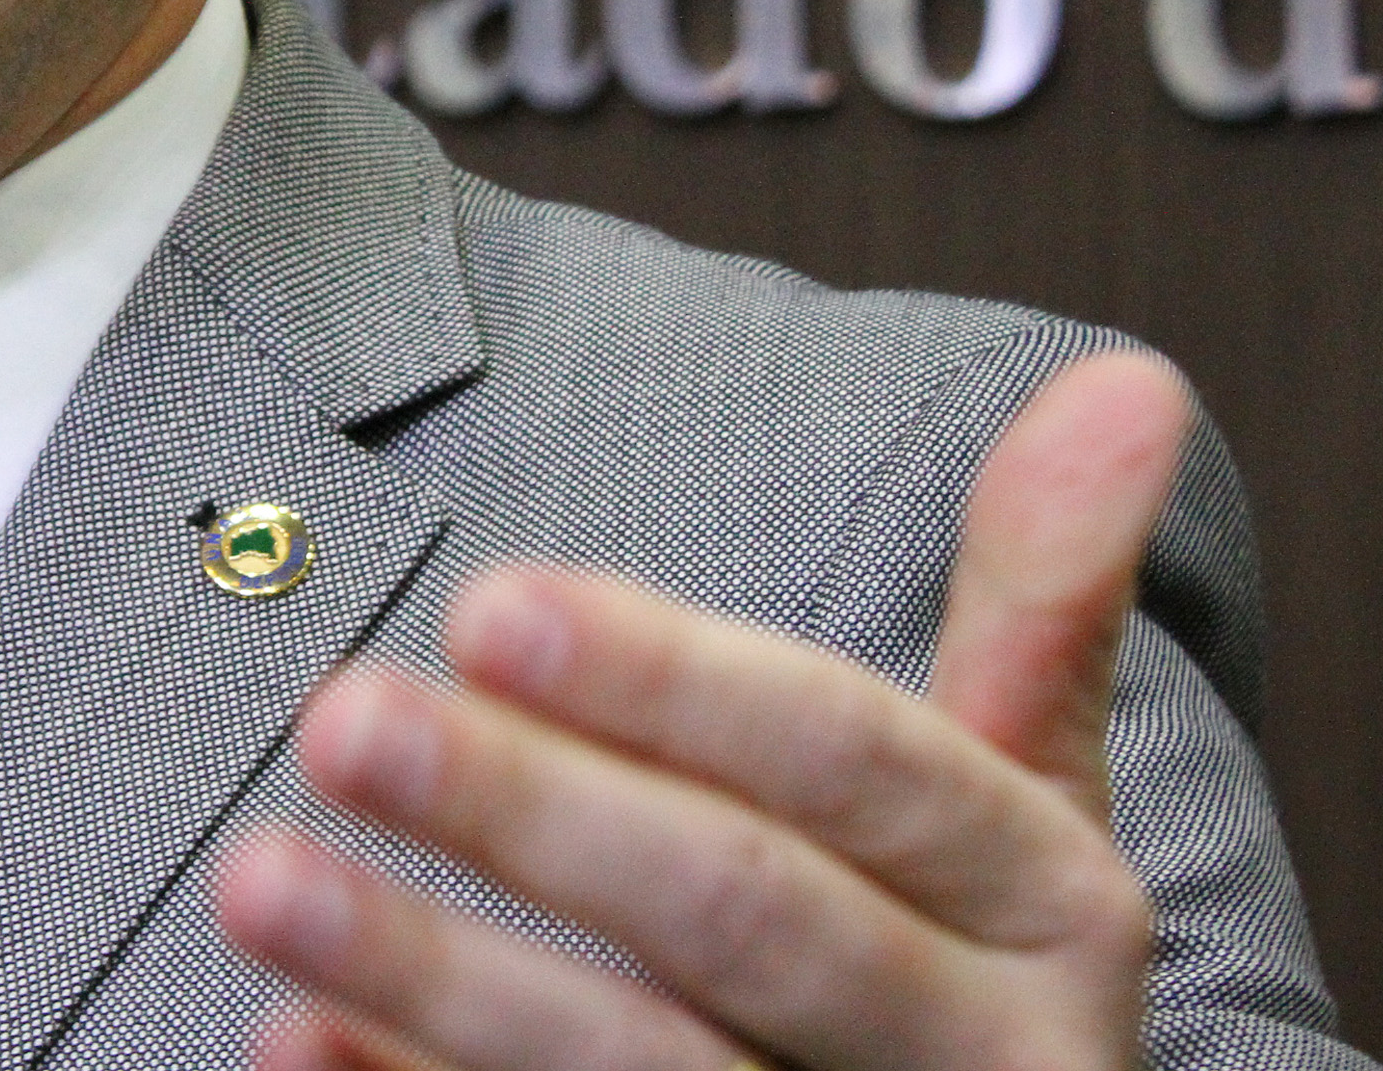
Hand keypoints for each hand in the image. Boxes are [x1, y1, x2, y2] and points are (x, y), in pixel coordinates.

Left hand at [216, 350, 1190, 1070]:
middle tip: (340, 716)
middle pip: (741, 919)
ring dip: (430, 978)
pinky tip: (286, 1038)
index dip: (673, 682)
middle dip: (533, 814)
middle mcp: (968, 1058)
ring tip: (257, 876)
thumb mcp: (1027, 809)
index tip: (491, 601)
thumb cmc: (965, 981)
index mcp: (1044, 913)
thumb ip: (1044, 607)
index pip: (852, 764)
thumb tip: (1125, 379)